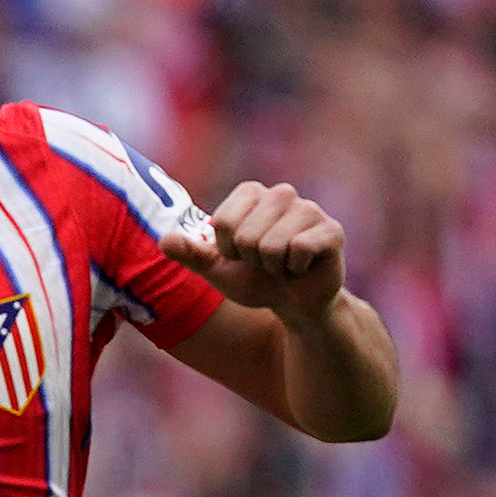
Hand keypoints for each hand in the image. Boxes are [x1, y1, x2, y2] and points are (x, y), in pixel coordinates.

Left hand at [159, 181, 344, 324]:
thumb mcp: (217, 270)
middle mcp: (281, 193)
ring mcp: (309, 209)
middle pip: (246, 235)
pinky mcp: (331, 229)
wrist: (294, 303)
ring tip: (283, 264)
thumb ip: (191, 254)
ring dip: (273, 266)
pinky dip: (295, 269)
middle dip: (251, 260)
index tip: (241, 255)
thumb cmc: (254, 280)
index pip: (223, 223)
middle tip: (265, 262)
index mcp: (250, 193)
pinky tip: (302, 266)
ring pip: (272, 245)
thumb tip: (164, 241)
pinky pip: (301, 249)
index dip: (228, 250)